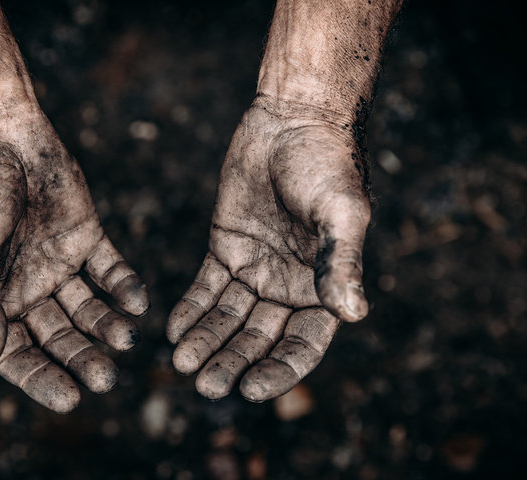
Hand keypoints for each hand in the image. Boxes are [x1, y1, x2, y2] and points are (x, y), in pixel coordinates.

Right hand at [0, 115, 148, 412]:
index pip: (17, 354)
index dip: (41, 378)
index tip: (70, 399)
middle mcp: (28, 288)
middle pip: (60, 337)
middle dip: (82, 358)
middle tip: (107, 379)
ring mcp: (59, 264)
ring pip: (89, 309)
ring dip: (109, 327)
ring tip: (127, 341)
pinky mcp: (87, 237)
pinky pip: (110, 270)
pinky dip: (124, 287)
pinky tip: (138, 303)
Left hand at [166, 97, 370, 400]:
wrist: (294, 119)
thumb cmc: (328, 163)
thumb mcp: (341, 212)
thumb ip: (342, 262)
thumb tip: (354, 313)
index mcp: (323, 287)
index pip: (302, 345)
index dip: (279, 372)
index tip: (249, 391)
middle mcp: (288, 286)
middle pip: (258, 339)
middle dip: (232, 364)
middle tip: (204, 386)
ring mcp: (255, 268)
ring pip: (228, 319)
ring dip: (206, 343)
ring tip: (181, 365)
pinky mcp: (226, 247)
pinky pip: (206, 288)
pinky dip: (191, 310)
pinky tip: (172, 330)